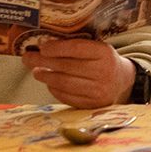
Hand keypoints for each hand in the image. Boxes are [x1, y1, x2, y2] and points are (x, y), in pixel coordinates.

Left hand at [21, 38, 135, 107]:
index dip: (56, 48)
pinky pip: (68, 97)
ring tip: (37, 71)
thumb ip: (76, 47)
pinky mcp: (93, 104)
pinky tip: (50, 83)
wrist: (122, 81)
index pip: (76, 49)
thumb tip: (44, 47)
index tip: (41, 47)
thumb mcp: (96, 48)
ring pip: (64, 83)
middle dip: (43, 62)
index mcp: (104, 53)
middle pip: (66, 66)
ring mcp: (98, 90)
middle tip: (28, 58)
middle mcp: (103, 72)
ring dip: (46, 76)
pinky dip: (55, 89)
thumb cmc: (103, 60)